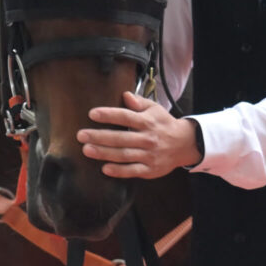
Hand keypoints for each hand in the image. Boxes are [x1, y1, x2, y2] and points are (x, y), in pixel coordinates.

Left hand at [77, 91, 202, 178]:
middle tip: (81, 135)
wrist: (185, 144)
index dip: (109, 115)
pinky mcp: (150, 169)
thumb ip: (139, 102)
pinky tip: (105, 169)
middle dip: (99, 137)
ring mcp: (149, 155)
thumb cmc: (164, 124)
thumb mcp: (155, 109)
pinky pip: (132, 171)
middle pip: (121, 138)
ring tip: (87, 150)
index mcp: (148, 122)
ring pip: (124, 155)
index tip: (92, 114)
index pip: (126, 117)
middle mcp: (148, 139)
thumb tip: (125, 95)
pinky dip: (119, 171)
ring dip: (104, 153)